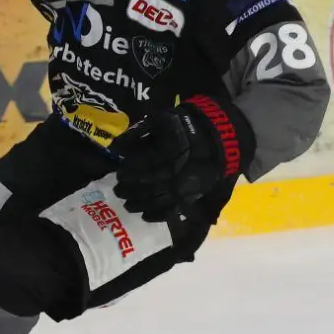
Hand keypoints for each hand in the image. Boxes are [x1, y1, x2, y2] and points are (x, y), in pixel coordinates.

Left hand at [111, 95, 251, 222]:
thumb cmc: (184, 125)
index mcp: (168, 151)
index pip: (142, 164)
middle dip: (130, 189)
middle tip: (118, 189)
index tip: (119, 172)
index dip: (128, 170)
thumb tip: (115, 148)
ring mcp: (185, 187)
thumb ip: (137, 132)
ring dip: (139, 203)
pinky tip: (144, 215)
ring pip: (157, 200)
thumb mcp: (159, 119)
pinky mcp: (192, 196)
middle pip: (147, 184)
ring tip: (127, 204)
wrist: (217, 136)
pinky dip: (157, 215)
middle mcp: (176, 172)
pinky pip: (172, 210)